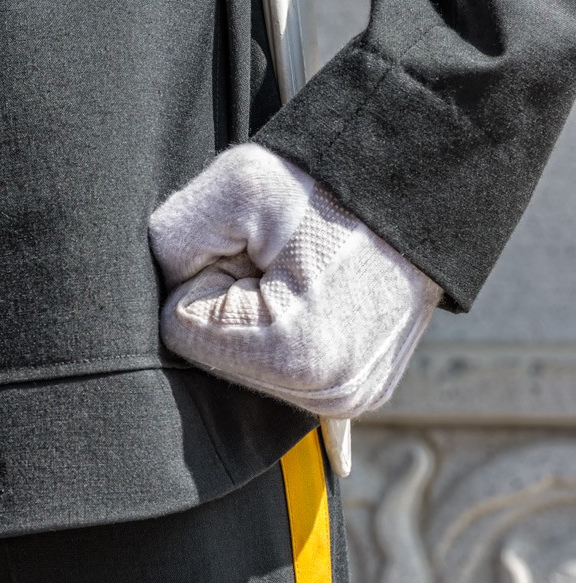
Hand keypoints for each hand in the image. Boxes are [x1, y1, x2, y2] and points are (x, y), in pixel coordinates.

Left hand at [149, 142, 441, 420]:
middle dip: (232, 302)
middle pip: (216, 357)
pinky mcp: (357, 394)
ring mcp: (348, 399)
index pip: (182, 329)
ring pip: (248, 367)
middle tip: (282, 261)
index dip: (207, 276)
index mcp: (294, 355)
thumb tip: (165, 291)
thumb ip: (171, 240)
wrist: (418, 185)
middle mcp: (328, 395)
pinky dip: (286, 338)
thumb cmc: (331, 182)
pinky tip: (316, 304)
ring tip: (305, 277)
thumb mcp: (237, 185)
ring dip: (259, 319)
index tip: (254, 251)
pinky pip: (285, 375)